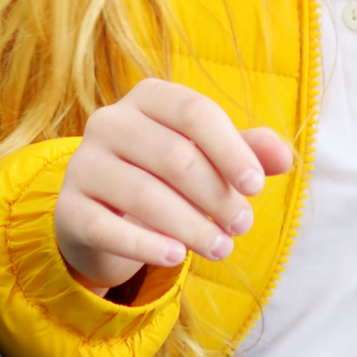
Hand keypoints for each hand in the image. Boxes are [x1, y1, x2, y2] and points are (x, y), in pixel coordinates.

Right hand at [52, 79, 296, 298]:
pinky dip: (146, 245)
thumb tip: (287, 156)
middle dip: (216, 195)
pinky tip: (176, 258)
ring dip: (191, 226)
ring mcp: (83, 164)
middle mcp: (109, 122)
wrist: (101, 216)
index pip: (194, 112)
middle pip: (174, 156)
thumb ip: (246, 152)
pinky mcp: (69, 208)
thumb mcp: (208, 159)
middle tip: (242, 226)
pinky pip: (109, 228)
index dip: (230, 149)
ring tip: (221, 249)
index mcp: (148, 98)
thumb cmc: (165, 178)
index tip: (255, 186)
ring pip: (144, 195)